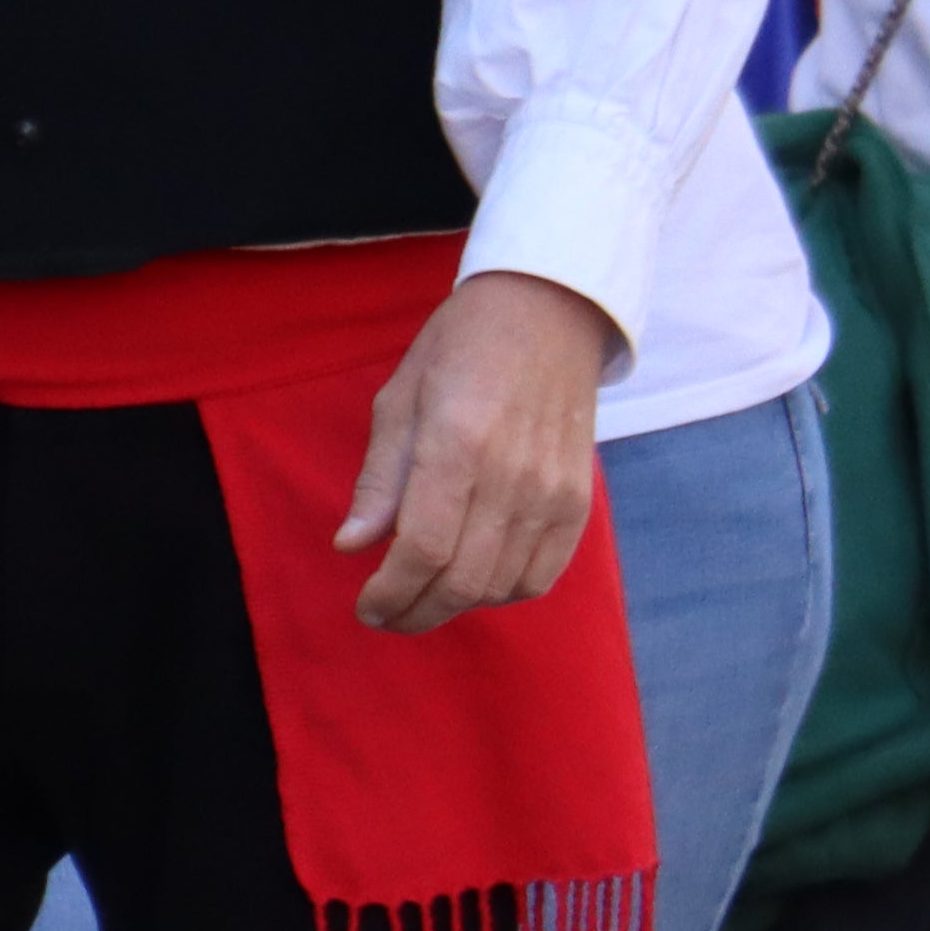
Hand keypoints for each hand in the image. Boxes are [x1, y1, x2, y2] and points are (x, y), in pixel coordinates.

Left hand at [334, 267, 611, 631]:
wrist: (547, 313)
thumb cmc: (459, 347)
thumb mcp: (400, 397)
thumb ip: (379, 478)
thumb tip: (350, 546)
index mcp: (456, 444)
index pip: (420, 549)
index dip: (390, 592)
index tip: (366, 607)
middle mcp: (511, 476)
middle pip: (462, 580)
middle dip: (417, 612)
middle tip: (387, 616)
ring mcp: (552, 493)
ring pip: (501, 586)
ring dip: (456, 606)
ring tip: (422, 598)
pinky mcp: (579, 503)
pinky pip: (542, 575)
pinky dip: (503, 593)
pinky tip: (473, 584)